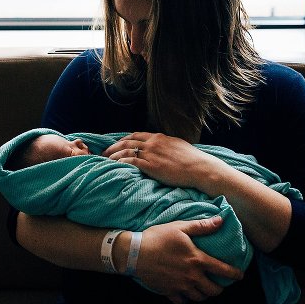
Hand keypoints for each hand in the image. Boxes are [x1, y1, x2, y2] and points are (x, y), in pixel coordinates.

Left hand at [102, 132, 226, 190]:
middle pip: (127, 141)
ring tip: (104, 160)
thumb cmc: (192, 160)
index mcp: (159, 137)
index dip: (123, 139)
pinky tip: (114, 165)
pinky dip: (120, 162)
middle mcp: (153, 142)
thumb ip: (167, 145)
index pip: (136, 135)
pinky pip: (130, 161)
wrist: (199, 168)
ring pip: (125, 150)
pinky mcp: (150, 165)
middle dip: (113, 146)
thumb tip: (163, 148)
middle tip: (104, 152)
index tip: (116, 144)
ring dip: (113, 154)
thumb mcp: (178, 146)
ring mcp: (151, 153)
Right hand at [134, 217, 243, 303]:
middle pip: (213, 290)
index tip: (240, 275)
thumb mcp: (180, 227)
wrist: (134, 253)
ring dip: (203, 294)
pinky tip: (184, 293)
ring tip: (203, 288)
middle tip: (219, 284)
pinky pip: (181, 301)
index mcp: (197, 260)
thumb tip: (221, 221)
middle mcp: (192, 276)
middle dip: (219, 288)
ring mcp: (180, 286)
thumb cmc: (158, 237)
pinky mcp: (168, 291)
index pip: (223, 270)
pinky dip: (185, 299)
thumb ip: (201, 226)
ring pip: (199, 298)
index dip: (235, 274)